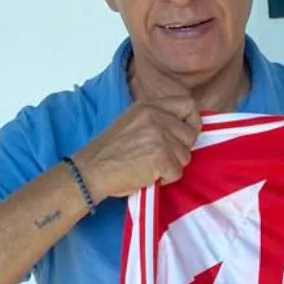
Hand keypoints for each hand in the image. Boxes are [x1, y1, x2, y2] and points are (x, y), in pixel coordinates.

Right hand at [74, 96, 201, 197]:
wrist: (91, 170)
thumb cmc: (110, 152)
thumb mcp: (133, 122)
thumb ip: (157, 119)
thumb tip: (185, 127)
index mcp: (149, 106)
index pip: (188, 104)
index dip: (191, 121)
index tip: (184, 134)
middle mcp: (156, 116)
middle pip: (191, 133)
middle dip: (181, 149)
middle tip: (161, 156)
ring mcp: (159, 136)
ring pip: (186, 156)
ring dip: (172, 165)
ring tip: (150, 166)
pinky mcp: (161, 157)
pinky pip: (177, 172)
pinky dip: (165, 179)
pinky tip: (148, 175)